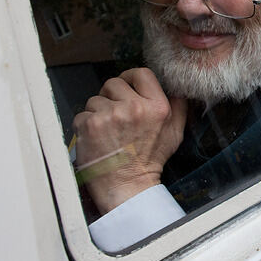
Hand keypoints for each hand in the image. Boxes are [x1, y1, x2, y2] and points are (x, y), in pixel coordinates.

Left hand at [73, 68, 187, 213]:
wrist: (127, 187)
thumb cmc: (149, 161)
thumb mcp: (176, 132)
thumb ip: (178, 106)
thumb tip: (176, 86)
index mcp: (157, 107)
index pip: (140, 74)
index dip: (130, 77)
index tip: (126, 85)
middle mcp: (134, 108)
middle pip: (113, 83)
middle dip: (111, 96)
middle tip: (115, 114)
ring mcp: (110, 115)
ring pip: (95, 99)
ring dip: (98, 112)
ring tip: (107, 131)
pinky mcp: (90, 125)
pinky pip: (82, 114)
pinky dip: (85, 126)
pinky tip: (96, 139)